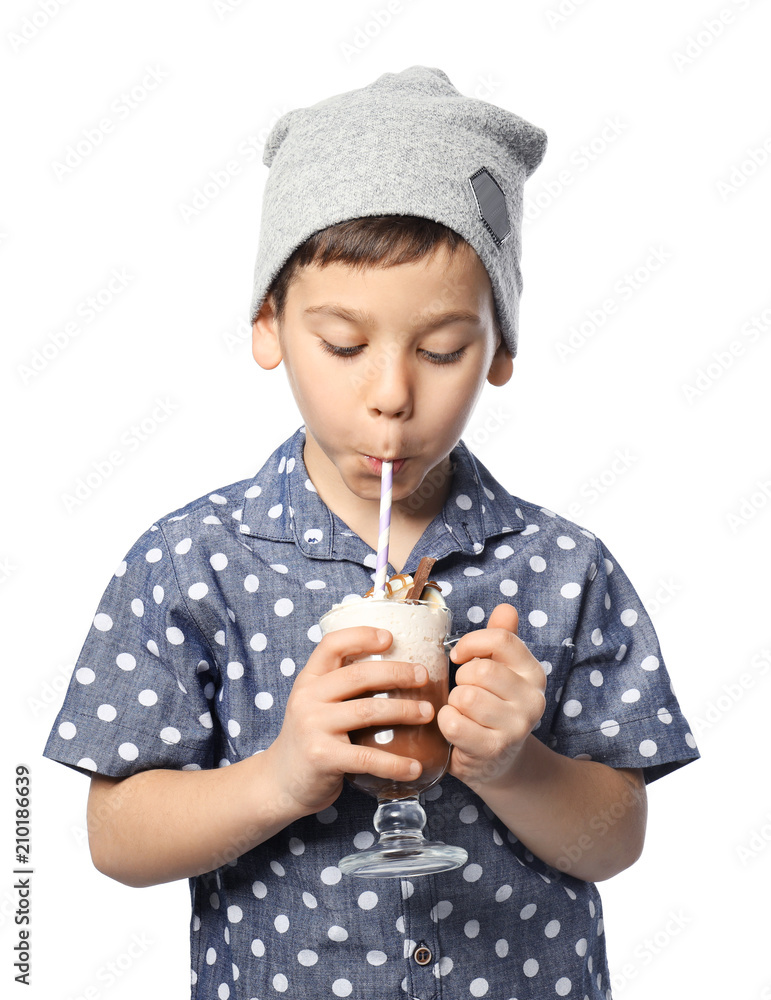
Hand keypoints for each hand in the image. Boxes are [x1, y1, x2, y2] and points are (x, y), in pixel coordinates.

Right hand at [266, 626, 433, 816]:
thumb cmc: (310, 739)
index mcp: (309, 680)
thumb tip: (394, 668)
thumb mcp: (316, 704)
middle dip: (398, 672)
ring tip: (427, 713)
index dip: (362, 636)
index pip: (332, 644)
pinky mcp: (322, 757)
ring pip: (368, 711)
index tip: (391, 638)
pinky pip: (366, 757)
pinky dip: (395, 763)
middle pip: (359, 675)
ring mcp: (313, 727)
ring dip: (404, 711)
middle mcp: (308, 698)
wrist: (280, 782)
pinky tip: (414, 767)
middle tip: (424, 676)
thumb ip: (340, 687)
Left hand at [437, 604, 546, 790]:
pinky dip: (445, 722)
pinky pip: (453, 723)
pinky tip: (456, 729)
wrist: (499, 761)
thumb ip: (502, 639)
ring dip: (453, 703)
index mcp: (534, 674)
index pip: (501, 640)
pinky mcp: (493, 750)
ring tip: (463, 712)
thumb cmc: (493, 707)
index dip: (471, 643)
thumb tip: (506, 608)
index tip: (459, 656)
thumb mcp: (501, 671)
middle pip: (480, 670)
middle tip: (464, 692)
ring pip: (465, 696)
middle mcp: (532, 700)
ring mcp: (516, 728)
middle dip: (461, 679)